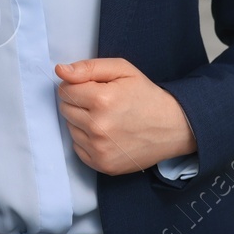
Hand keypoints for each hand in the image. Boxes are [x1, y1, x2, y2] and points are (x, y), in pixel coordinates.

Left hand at [54, 58, 196, 175]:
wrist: (173, 126)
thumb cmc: (146, 96)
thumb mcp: (122, 70)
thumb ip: (88, 67)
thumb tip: (60, 70)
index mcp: (102, 100)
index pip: (65, 90)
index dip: (76, 86)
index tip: (92, 88)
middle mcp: (98, 127)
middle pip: (65, 109)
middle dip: (78, 103)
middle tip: (101, 103)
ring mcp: (100, 149)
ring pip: (70, 128)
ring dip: (82, 122)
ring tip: (106, 118)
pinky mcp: (103, 165)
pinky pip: (78, 148)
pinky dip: (87, 140)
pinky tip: (106, 134)